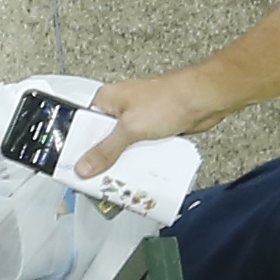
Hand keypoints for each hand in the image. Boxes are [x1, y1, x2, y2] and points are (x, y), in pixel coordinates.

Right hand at [67, 69, 218, 182]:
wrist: (204, 99)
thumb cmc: (169, 99)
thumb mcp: (130, 128)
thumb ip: (106, 150)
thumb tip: (85, 165)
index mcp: (105, 100)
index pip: (82, 127)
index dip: (77, 148)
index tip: (75, 168)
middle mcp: (118, 108)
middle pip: (101, 140)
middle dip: (102, 159)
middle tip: (97, 179)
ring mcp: (136, 119)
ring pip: (122, 147)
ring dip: (123, 162)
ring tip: (118, 180)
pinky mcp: (152, 129)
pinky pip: (139, 149)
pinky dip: (140, 160)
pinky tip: (139, 172)